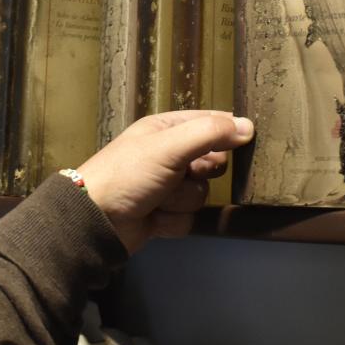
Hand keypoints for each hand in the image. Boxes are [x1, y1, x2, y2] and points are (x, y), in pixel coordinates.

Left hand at [75, 110, 253, 254]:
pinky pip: (188, 219)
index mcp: (167, 129)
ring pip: (201, 195)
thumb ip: (209, 134)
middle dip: (199, 174)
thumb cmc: (129, 173)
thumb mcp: (169, 146)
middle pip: (212, 164)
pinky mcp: (164, 215)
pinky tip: (153, 218)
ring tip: (157, 199)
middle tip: (183, 173)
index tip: (245, 140)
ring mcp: (167, 187)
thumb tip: (248, 126)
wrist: (96, 220)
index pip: (210, 123)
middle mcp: (169, 156)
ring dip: (181, 200)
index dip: (227, 132)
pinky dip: (172, 221)